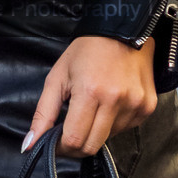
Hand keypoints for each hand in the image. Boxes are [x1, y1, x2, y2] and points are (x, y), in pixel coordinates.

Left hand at [23, 36, 157, 158]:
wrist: (123, 30)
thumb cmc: (86, 52)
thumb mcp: (57, 78)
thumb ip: (42, 114)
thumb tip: (29, 146)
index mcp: (90, 93)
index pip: (74, 140)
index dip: (61, 147)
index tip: (55, 142)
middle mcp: (116, 101)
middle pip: (92, 146)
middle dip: (77, 146)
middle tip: (71, 131)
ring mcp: (135, 105)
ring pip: (109, 138)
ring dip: (97, 131)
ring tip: (94, 107)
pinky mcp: (148, 107)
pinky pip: (126, 129)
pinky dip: (114, 123)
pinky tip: (111, 103)